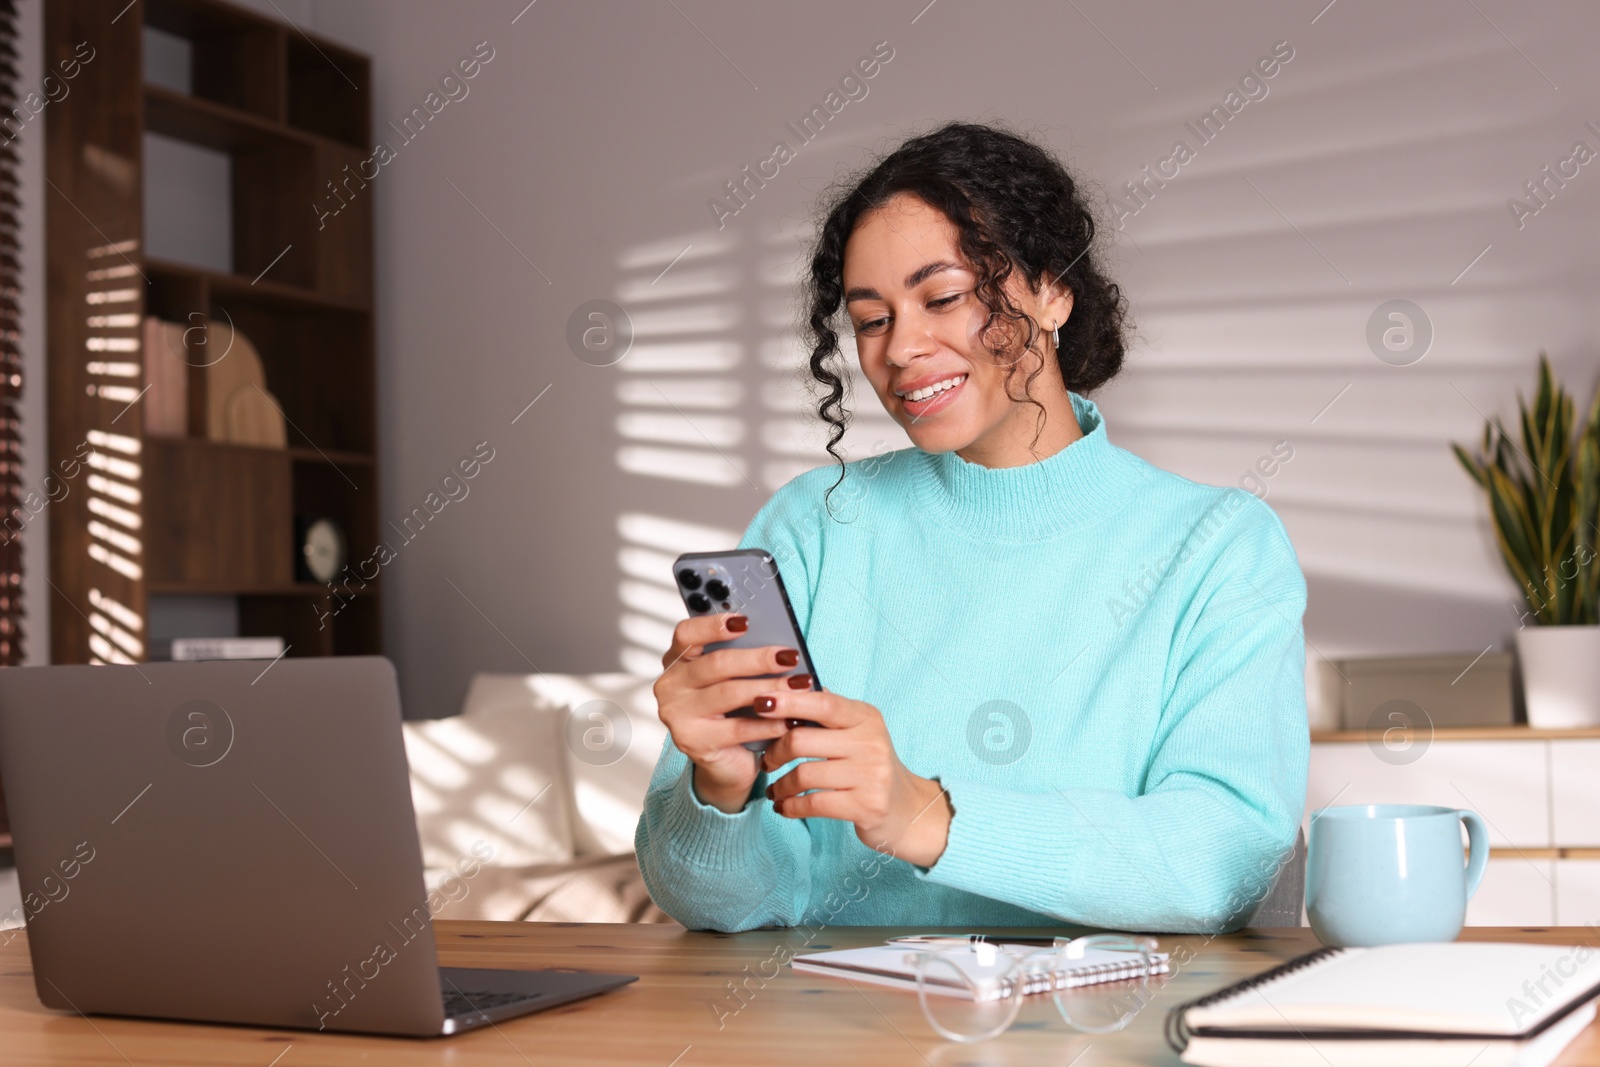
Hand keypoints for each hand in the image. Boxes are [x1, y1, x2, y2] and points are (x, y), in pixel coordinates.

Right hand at [654, 612, 811, 813]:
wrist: (725, 762)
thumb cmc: (732, 712)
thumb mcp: (731, 681)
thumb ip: (740, 658)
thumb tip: (777, 641)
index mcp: (676, 662)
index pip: (686, 634)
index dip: (713, 625)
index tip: (745, 621)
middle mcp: (670, 686)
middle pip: (716, 664)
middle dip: (758, 659)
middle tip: (790, 656)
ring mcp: (677, 715)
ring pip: (729, 694)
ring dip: (769, 687)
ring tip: (799, 685)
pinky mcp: (694, 742)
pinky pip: (737, 728)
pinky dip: (768, 723)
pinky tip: (789, 719)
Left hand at [756, 689, 952, 867]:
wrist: (906, 809)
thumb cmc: (870, 766)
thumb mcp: (857, 732)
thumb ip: (828, 712)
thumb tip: (791, 683)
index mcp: (865, 717)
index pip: (823, 703)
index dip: (788, 701)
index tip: (759, 702)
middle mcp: (871, 743)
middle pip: (802, 740)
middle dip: (775, 752)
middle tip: (766, 761)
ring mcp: (871, 776)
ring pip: (804, 775)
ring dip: (780, 785)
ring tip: (774, 790)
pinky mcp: (866, 806)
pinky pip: (813, 804)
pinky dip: (790, 806)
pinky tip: (784, 807)